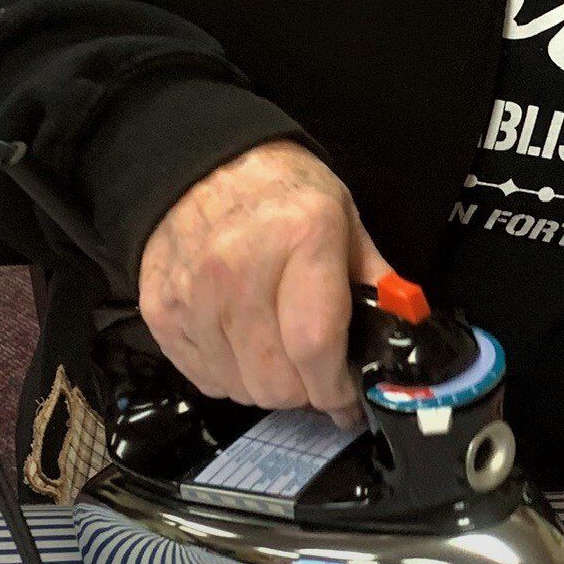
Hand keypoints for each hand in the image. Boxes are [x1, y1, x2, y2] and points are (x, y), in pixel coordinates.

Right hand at [137, 138, 393, 425]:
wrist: (200, 164)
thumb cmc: (281, 190)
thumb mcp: (343, 217)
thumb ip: (375, 280)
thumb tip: (402, 335)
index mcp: (300, 237)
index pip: (315, 345)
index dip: (336, 388)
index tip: (348, 400)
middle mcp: (240, 269)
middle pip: (275, 381)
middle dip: (305, 391)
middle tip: (314, 372)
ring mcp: (194, 295)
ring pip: (240, 389)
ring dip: (266, 385)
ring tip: (277, 350)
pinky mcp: (161, 313)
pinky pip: (204, 379)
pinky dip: (230, 375)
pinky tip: (240, 343)